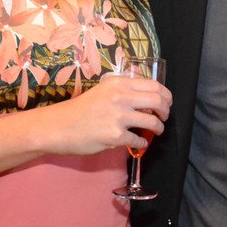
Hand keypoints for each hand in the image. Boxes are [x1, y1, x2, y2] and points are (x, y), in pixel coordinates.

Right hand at [43, 74, 171, 154]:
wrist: (59, 126)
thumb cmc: (81, 109)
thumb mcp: (103, 90)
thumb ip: (124, 90)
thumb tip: (149, 97)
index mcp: (118, 83)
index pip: (154, 85)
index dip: (166, 95)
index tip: (167, 103)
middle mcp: (120, 97)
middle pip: (158, 101)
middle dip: (166, 111)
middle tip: (164, 117)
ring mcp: (118, 117)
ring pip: (152, 122)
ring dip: (158, 128)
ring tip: (155, 131)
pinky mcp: (115, 136)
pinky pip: (138, 140)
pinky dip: (142, 143)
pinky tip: (139, 143)